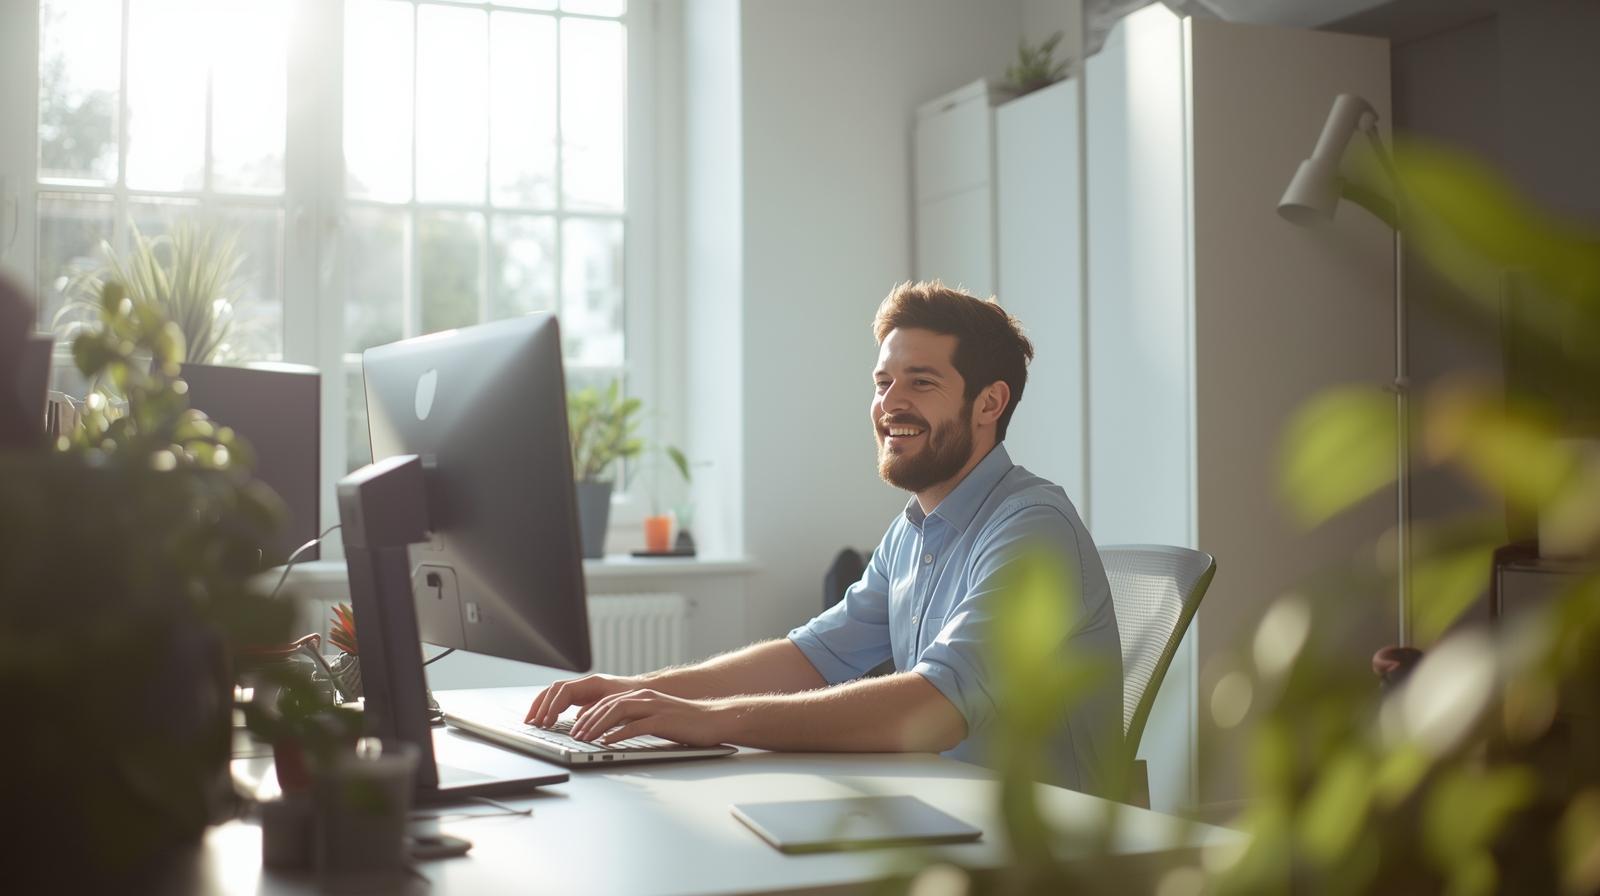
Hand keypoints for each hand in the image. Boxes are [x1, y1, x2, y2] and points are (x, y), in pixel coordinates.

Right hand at [525, 673, 643, 726]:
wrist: (648, 690)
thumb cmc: (637, 697)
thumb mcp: (620, 705)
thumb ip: (600, 711)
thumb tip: (581, 721)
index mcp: (592, 683)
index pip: (564, 691)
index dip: (553, 706)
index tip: (546, 721)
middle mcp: (585, 684)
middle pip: (554, 690)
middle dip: (540, 705)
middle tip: (531, 722)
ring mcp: (584, 689)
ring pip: (556, 694)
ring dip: (543, 706)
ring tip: (533, 721)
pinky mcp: (585, 697)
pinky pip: (563, 700)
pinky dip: (552, 709)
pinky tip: (547, 720)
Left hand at [569, 689, 733, 747]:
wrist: (715, 719)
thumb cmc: (687, 722)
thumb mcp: (657, 717)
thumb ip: (637, 720)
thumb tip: (615, 733)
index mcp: (643, 696)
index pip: (608, 701)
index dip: (589, 713)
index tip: (576, 726)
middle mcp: (646, 697)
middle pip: (608, 704)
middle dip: (588, 719)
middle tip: (574, 734)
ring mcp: (654, 707)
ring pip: (618, 712)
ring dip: (598, 725)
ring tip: (584, 738)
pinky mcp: (663, 720)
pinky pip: (635, 726)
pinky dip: (618, 734)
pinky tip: (606, 742)